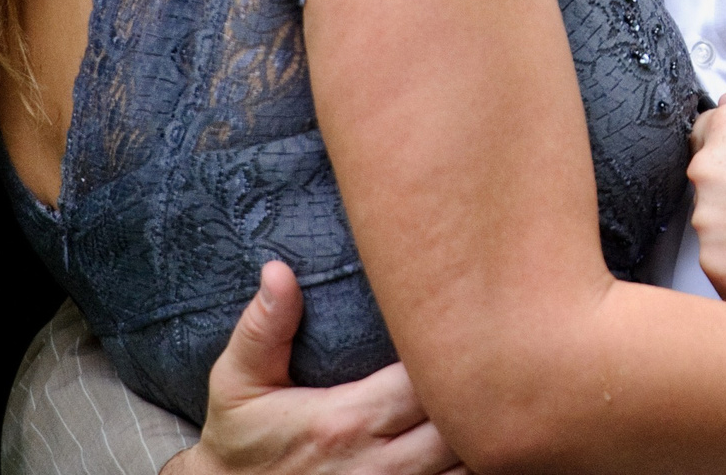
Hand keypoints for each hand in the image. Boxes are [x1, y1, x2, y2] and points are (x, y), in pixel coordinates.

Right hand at [163, 261, 463, 474]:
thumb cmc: (242, 442)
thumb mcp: (237, 383)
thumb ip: (263, 328)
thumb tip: (278, 269)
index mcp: (347, 421)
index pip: (426, 379)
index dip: (452, 349)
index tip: (462, 320)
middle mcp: (379, 465)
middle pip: (459, 422)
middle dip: (478, 386)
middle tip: (489, 348)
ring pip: (470, 463)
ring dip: (481, 429)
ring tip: (488, 389)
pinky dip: (473, 463)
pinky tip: (472, 434)